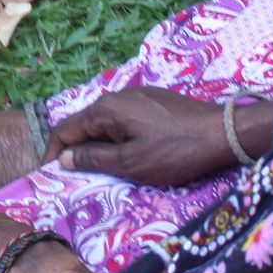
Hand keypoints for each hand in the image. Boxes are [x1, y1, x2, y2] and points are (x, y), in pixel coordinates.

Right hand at [45, 88, 263, 186]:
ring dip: (97, 144)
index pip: (66, 129)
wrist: (223, 133)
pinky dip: (116, 136)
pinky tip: (127, 152)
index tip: (49, 174)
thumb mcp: (131, 163)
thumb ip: (94, 159)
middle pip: (84, 123)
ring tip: (101, 168)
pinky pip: (123, 119)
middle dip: (75, 149)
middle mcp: (117, 96)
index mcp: (106, 109)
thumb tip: (64, 158)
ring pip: (105, 122)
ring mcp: (137, 96)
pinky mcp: (154, 101)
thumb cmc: (175, 151)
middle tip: (75, 176)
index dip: (53, 152)